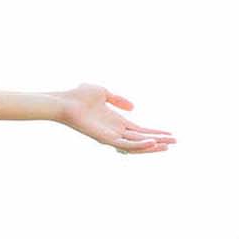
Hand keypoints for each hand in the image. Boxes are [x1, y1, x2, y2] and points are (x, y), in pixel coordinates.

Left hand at [55, 83, 175, 154]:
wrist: (64, 101)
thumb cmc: (78, 96)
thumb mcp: (103, 92)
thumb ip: (118, 100)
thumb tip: (133, 107)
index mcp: (116, 122)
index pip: (140, 130)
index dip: (156, 132)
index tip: (171, 134)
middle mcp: (115, 131)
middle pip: (141, 139)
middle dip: (158, 141)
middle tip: (175, 142)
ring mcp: (110, 136)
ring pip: (136, 145)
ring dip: (152, 146)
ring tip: (167, 146)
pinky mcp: (105, 138)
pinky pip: (125, 144)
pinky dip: (139, 145)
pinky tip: (153, 142)